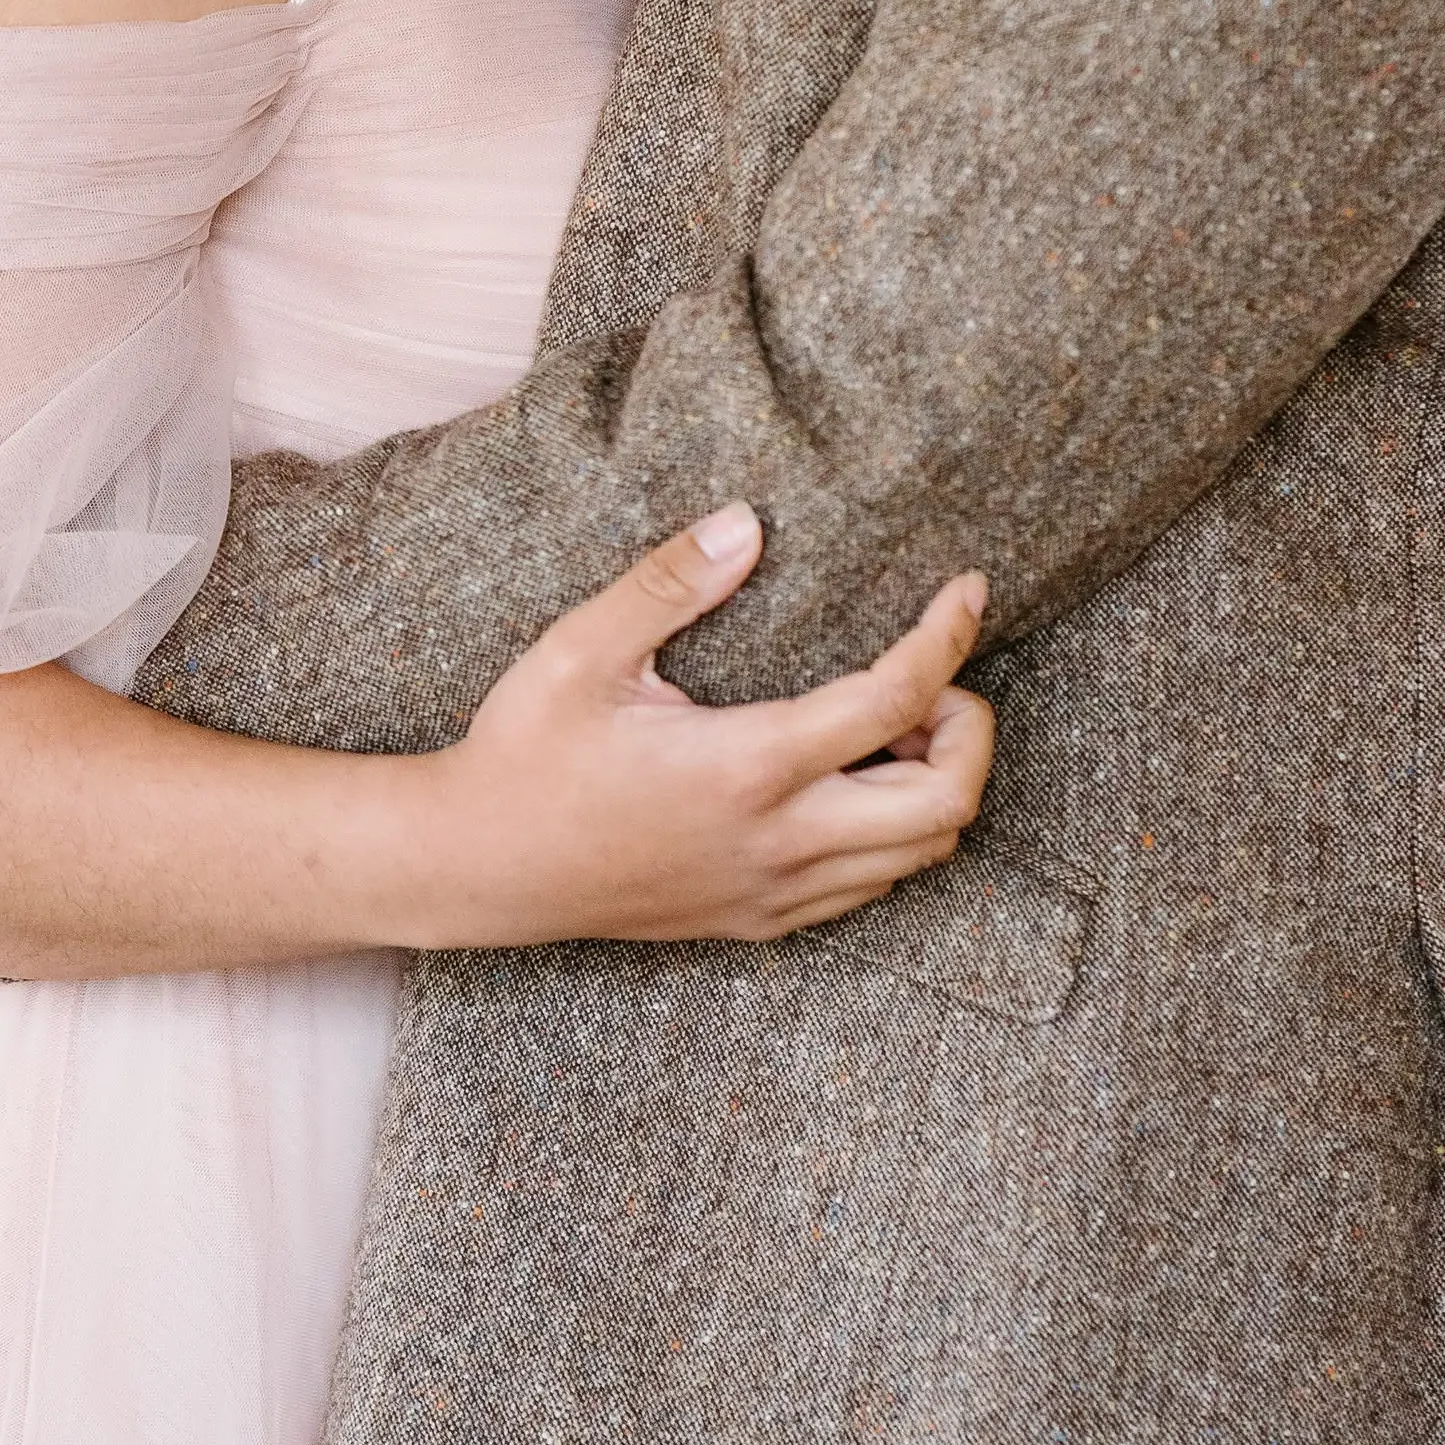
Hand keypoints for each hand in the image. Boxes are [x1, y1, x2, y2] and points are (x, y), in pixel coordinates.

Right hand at [402, 504, 993, 947]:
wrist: (475, 868)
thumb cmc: (522, 751)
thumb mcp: (580, 651)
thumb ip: (667, 582)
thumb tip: (746, 523)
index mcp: (745, 766)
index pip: (894, 702)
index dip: (947, 638)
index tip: (966, 589)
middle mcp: (777, 841)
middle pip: (944, 807)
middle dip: (969, 732)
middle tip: (932, 679)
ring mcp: (772, 892)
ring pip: (918, 857)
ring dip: (937, 786)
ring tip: (894, 722)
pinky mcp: (757, 921)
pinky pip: (868, 890)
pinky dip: (894, 833)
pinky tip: (849, 778)